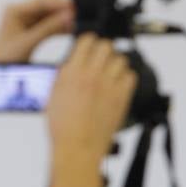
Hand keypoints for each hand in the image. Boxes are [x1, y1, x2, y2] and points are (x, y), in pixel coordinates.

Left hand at [0, 0, 73, 62]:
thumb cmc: (3, 58)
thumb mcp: (28, 42)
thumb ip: (49, 28)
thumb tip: (68, 16)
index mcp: (15, 10)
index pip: (42, 1)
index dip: (60, 4)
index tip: (76, 9)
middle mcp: (20, 12)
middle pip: (48, 7)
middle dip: (64, 11)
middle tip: (80, 17)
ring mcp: (26, 21)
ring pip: (50, 16)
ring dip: (63, 20)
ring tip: (78, 25)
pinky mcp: (32, 30)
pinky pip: (49, 26)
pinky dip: (59, 28)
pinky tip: (71, 31)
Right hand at [46, 35, 134, 156]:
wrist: (78, 147)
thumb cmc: (63, 127)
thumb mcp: (54, 94)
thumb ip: (64, 75)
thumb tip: (72, 62)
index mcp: (72, 71)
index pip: (87, 40)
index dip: (89, 41)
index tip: (90, 46)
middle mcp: (92, 74)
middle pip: (107, 46)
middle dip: (104, 50)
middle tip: (101, 59)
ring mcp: (109, 84)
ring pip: (121, 59)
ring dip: (116, 64)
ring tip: (111, 73)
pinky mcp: (122, 96)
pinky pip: (131, 76)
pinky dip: (126, 78)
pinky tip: (119, 84)